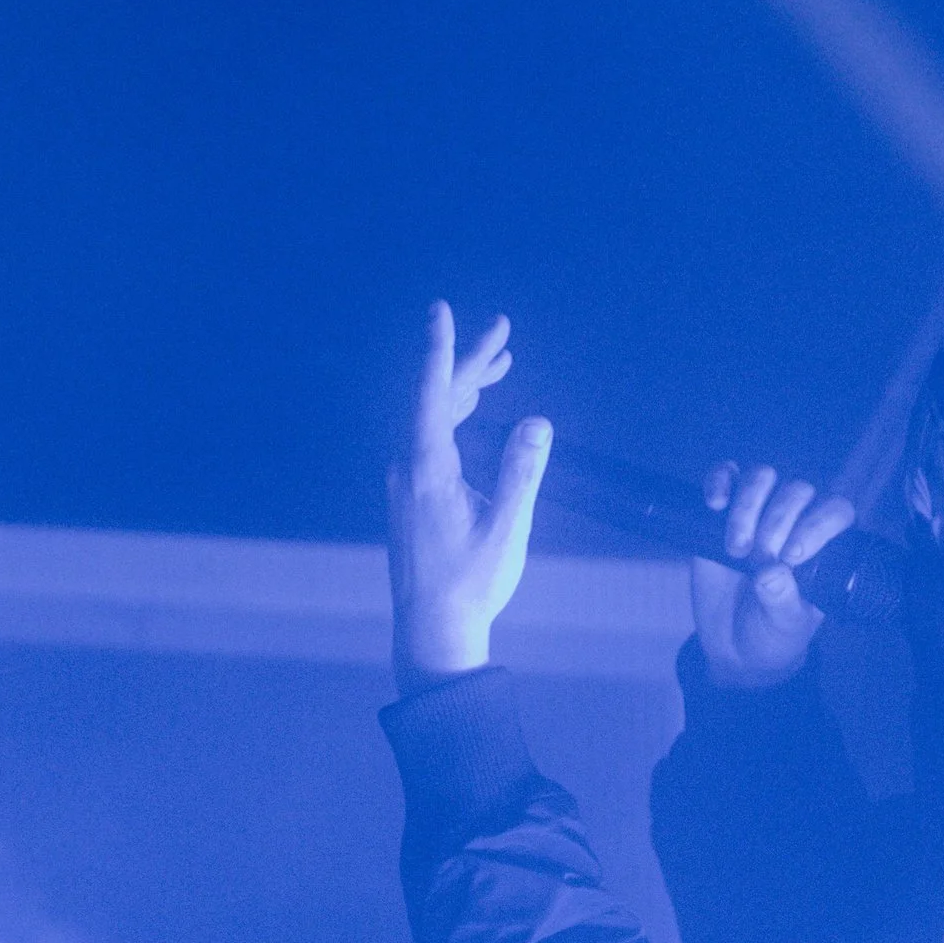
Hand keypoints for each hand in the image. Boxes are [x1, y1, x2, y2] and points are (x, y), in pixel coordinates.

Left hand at [387, 304, 546, 688]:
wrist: (433, 631)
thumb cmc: (470, 584)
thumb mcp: (507, 529)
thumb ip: (522, 472)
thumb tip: (537, 422)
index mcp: (428, 469)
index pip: (433, 395)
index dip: (441, 350)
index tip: (441, 311)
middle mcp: (409, 468)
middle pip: (436, 399)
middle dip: (469, 363)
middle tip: (502, 330)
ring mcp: (407, 481)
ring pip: (434, 419)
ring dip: (466, 389)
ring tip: (501, 365)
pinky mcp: (412, 495)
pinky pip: (431, 439)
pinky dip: (456, 417)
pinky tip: (476, 414)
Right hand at [691, 461, 855, 690]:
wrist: (733, 645)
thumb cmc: (773, 635)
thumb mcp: (784, 626)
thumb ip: (782, 601)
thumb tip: (770, 572)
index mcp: (825, 546)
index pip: (836, 510)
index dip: (817, 523)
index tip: (792, 556)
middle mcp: (796, 521)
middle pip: (797, 490)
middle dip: (776, 523)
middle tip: (758, 561)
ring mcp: (759, 512)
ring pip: (763, 476)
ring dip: (748, 507)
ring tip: (737, 549)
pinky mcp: (723, 512)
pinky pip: (725, 475)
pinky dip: (719, 481)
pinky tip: (715, 506)